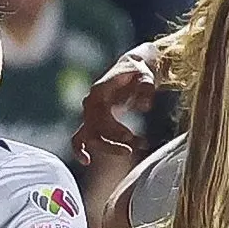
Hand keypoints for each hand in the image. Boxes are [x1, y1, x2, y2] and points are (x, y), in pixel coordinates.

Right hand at [75, 41, 163, 165]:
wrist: (132, 66)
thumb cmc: (138, 71)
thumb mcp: (145, 75)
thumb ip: (146, 87)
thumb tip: (145, 106)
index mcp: (99, 92)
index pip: (99, 116)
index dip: (112, 130)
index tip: (129, 137)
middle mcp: (90, 103)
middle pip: (92, 130)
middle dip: (110, 144)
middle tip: (130, 151)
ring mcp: (91, 112)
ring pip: (88, 136)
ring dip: (106, 148)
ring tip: (129, 152)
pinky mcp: (95, 119)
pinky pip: (84, 137)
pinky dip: (82, 149)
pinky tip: (87, 161)